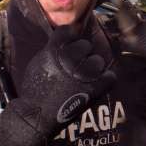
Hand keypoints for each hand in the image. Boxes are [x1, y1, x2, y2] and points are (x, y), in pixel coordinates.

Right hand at [0, 26, 115, 145]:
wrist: (37, 115)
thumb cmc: (34, 89)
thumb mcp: (39, 61)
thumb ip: (53, 47)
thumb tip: (70, 34)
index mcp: (54, 50)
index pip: (69, 30)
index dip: (70, 35)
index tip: (70, 41)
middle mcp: (70, 59)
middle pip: (86, 45)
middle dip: (82, 53)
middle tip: (75, 64)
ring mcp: (84, 74)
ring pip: (99, 60)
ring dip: (93, 66)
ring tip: (85, 76)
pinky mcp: (94, 89)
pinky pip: (110, 76)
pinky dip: (105, 79)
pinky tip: (97, 83)